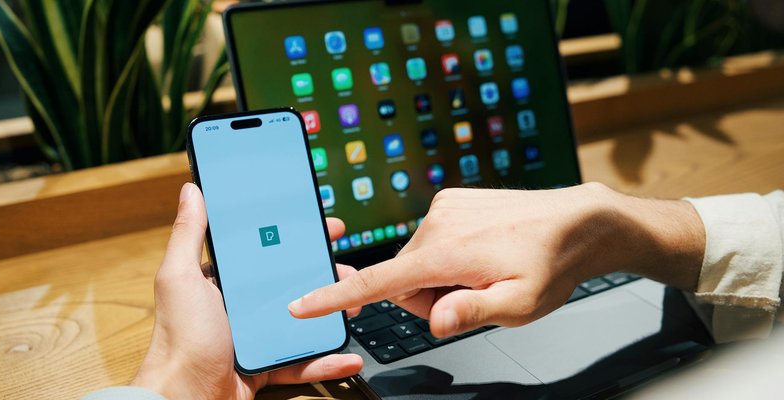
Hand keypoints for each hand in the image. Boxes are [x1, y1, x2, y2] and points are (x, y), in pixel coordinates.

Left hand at [132, 183, 362, 399]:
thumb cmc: (179, 339)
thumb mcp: (181, 278)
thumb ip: (188, 234)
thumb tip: (192, 190)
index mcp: (224, 282)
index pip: (264, 250)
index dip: (294, 235)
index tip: (319, 224)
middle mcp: (240, 306)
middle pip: (291, 283)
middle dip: (323, 273)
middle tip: (346, 264)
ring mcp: (255, 337)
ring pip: (304, 319)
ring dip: (332, 313)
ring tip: (354, 306)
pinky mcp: (266, 366)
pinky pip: (303, 361)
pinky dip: (327, 360)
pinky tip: (349, 354)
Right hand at [289, 183, 703, 337]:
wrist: (576, 221)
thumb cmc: (550, 265)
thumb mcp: (520, 304)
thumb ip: (473, 311)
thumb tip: (435, 319)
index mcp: (448, 253)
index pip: (379, 281)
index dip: (336, 297)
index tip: (301, 304)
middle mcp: (436, 224)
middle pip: (401, 279)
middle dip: (427, 297)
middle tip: (473, 297)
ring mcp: (442, 208)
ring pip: (414, 260)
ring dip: (438, 276)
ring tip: (483, 271)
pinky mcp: (450, 200)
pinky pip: (429, 239)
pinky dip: (445, 255)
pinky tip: (482, 252)